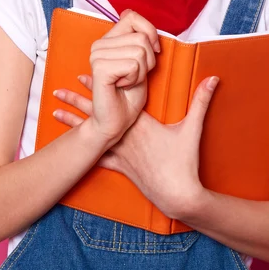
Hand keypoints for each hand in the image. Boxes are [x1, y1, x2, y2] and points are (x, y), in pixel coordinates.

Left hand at [52, 72, 219, 220]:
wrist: (177, 195)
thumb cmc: (184, 162)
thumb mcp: (192, 129)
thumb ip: (201, 101)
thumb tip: (213, 78)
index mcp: (140, 123)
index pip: (115, 99)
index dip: (98, 86)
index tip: (83, 73)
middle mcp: (125, 137)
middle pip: (96, 115)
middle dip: (76, 101)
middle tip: (59, 90)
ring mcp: (120, 154)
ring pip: (90, 136)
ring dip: (72, 125)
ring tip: (55, 115)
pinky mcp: (120, 169)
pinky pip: (97, 158)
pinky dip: (84, 152)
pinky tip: (71, 151)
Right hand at [53, 9, 160, 147]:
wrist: (115, 122)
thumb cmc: (128, 95)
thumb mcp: (140, 61)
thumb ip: (137, 38)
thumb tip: (127, 12)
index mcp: (107, 40)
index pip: (132, 17)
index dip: (150, 33)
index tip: (151, 53)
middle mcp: (99, 45)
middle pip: (141, 37)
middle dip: (148, 60)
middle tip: (134, 76)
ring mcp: (97, 56)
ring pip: (140, 51)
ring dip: (141, 72)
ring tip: (127, 82)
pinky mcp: (99, 69)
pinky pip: (133, 65)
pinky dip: (135, 79)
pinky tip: (122, 86)